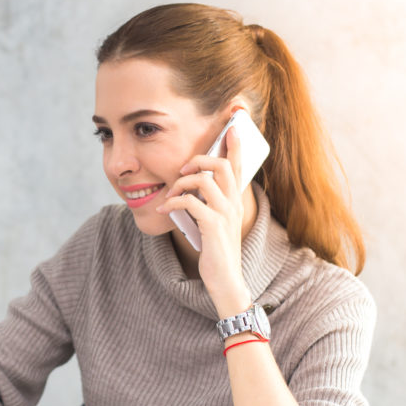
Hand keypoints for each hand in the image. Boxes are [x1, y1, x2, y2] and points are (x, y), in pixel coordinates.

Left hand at [157, 127, 252, 314]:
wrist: (224, 280)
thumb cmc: (217, 251)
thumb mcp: (216, 222)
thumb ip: (208, 204)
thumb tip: (190, 189)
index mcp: (235, 200)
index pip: (239, 165)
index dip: (236, 144)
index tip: (233, 124)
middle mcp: (234, 203)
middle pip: (223, 165)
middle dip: (200, 159)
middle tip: (182, 168)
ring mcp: (225, 214)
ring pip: (206, 180)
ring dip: (183, 182)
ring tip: (170, 193)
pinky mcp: (213, 226)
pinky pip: (191, 203)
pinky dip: (174, 202)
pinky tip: (165, 209)